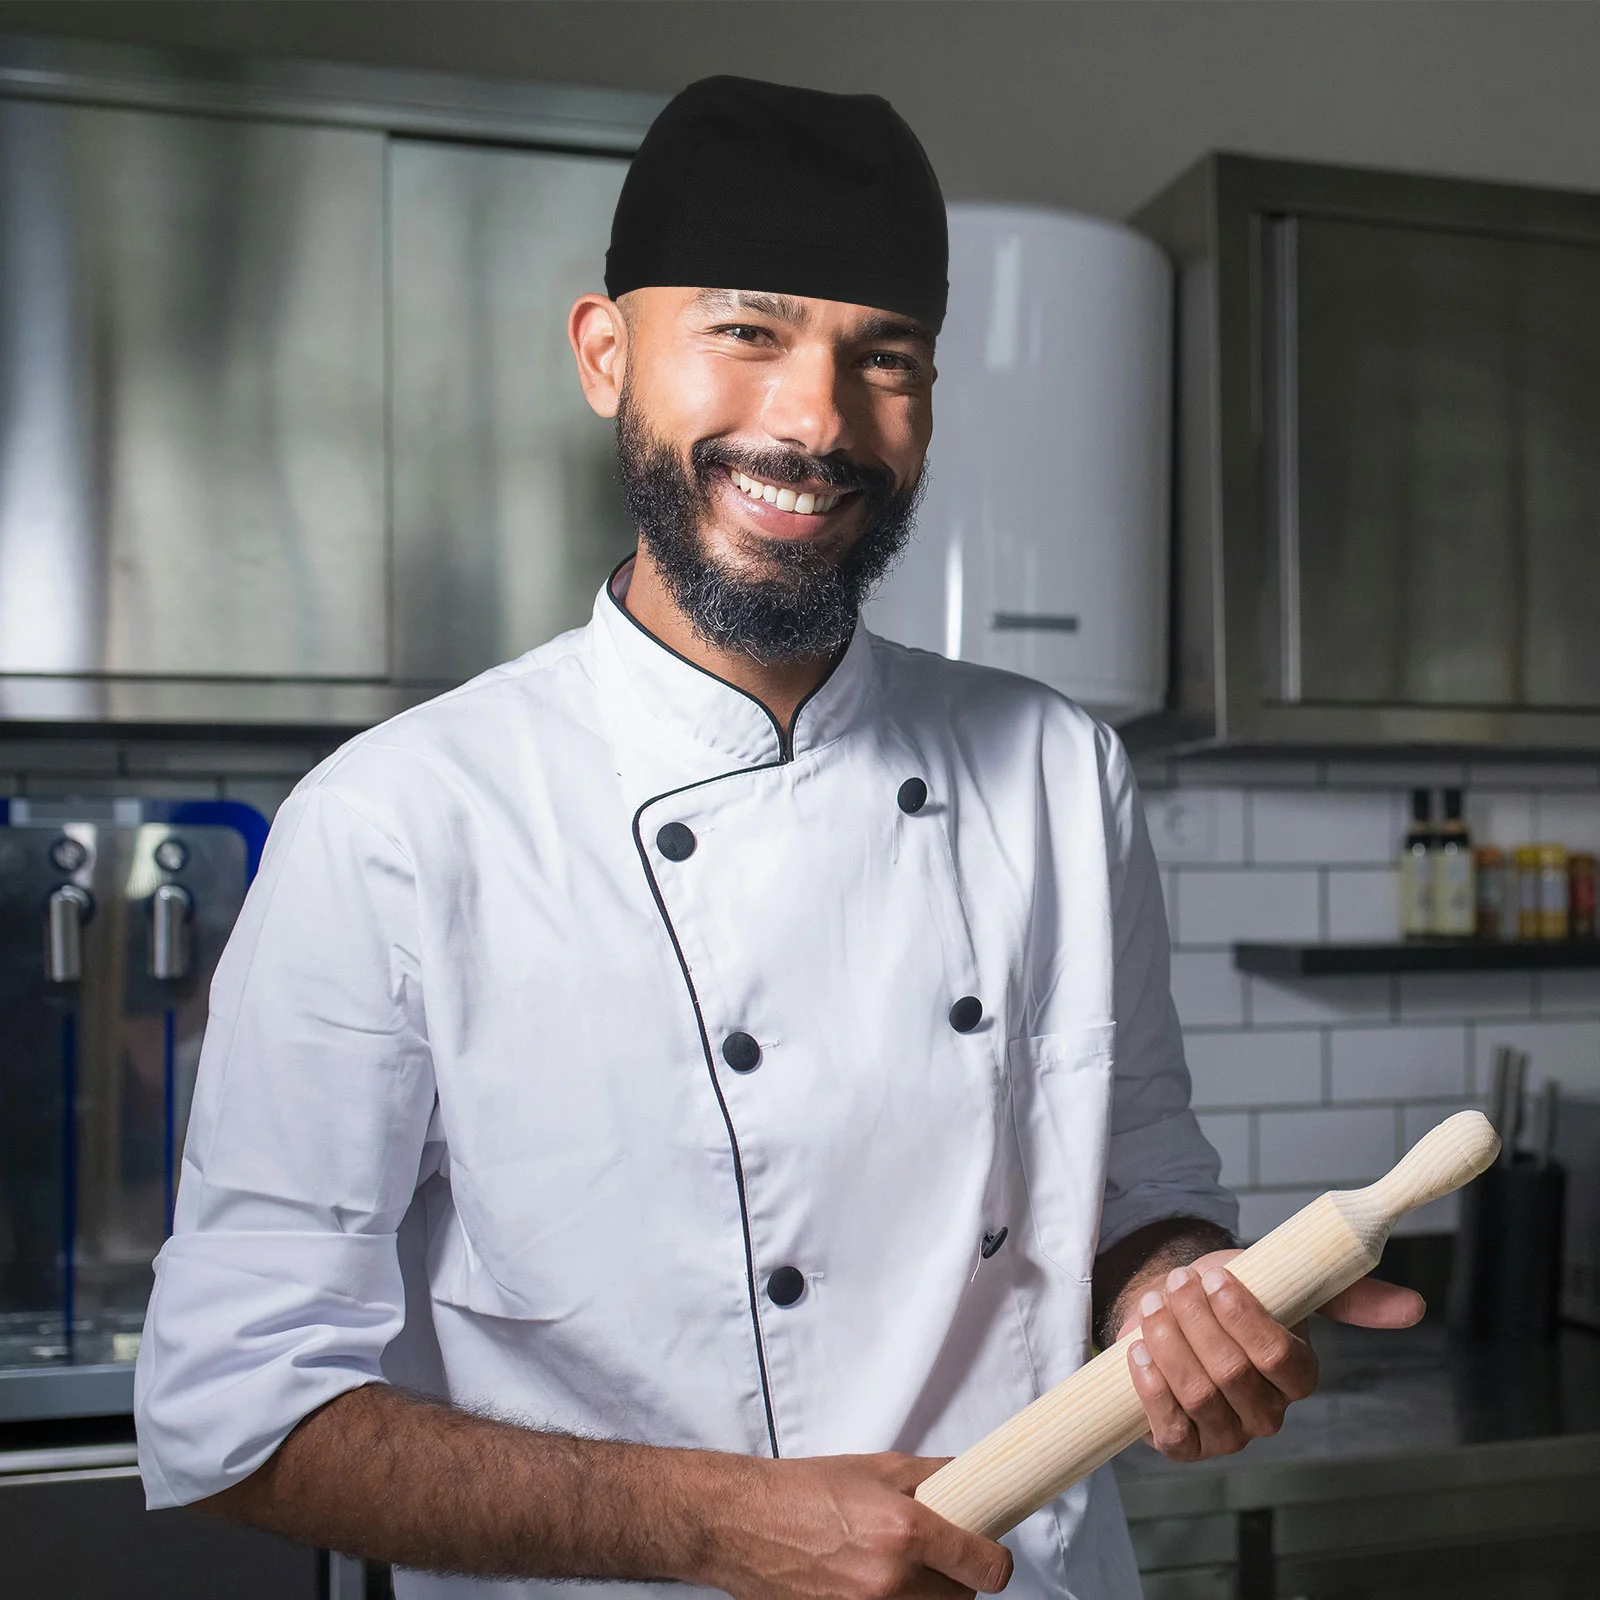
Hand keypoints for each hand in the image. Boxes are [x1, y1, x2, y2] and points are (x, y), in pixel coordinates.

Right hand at [701, 1450, 1012, 1599]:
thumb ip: (929, 1475)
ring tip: (902, 1566)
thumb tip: (967, 1476)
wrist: (742, 1523)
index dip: (994, 1559)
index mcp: (904, 1531)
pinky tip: (872, 1581)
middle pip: (962, 1598)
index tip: (989, 1550)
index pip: (985, 1567)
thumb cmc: (799, 1491)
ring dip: (927, 1594)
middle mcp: (892, 1581)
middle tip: (939, 1551)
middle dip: (957, 1575)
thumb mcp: (873, 1467)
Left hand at [1114, 1249, 1424, 1463]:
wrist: (1175, 1306)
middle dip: (1196, 1323)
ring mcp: (1226, 1435)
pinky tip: (1138, 1352)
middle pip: (1232, 1375)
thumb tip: (1414, 1306)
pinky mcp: (1185, 1446)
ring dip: (1169, 1345)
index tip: (1214, 1279)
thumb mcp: (1286, 1283)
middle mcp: (1267, 1413)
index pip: (1280, 1359)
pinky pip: (1170, 1431)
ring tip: (1154, 1305)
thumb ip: (1348, 1295)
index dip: (1243, 1318)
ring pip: (1199, 1397)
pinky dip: (1151, 1388)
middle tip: (1176, 1284)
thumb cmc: (1230, 1294)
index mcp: (1298, 1376)